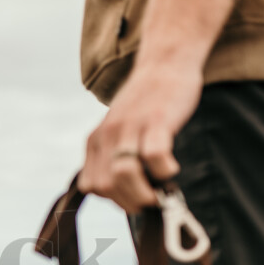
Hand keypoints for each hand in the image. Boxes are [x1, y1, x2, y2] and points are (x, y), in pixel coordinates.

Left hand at [78, 63, 202, 212]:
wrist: (164, 63)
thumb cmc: (147, 104)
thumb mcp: (119, 131)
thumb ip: (116, 157)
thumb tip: (129, 196)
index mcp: (95, 141)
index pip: (92, 186)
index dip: (113, 199)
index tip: (133, 196)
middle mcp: (108, 135)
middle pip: (106, 185)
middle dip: (129, 202)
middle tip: (150, 200)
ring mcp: (131, 127)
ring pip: (123, 174)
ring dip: (143, 193)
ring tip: (159, 193)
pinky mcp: (156, 120)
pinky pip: (154, 156)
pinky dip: (164, 171)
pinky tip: (171, 168)